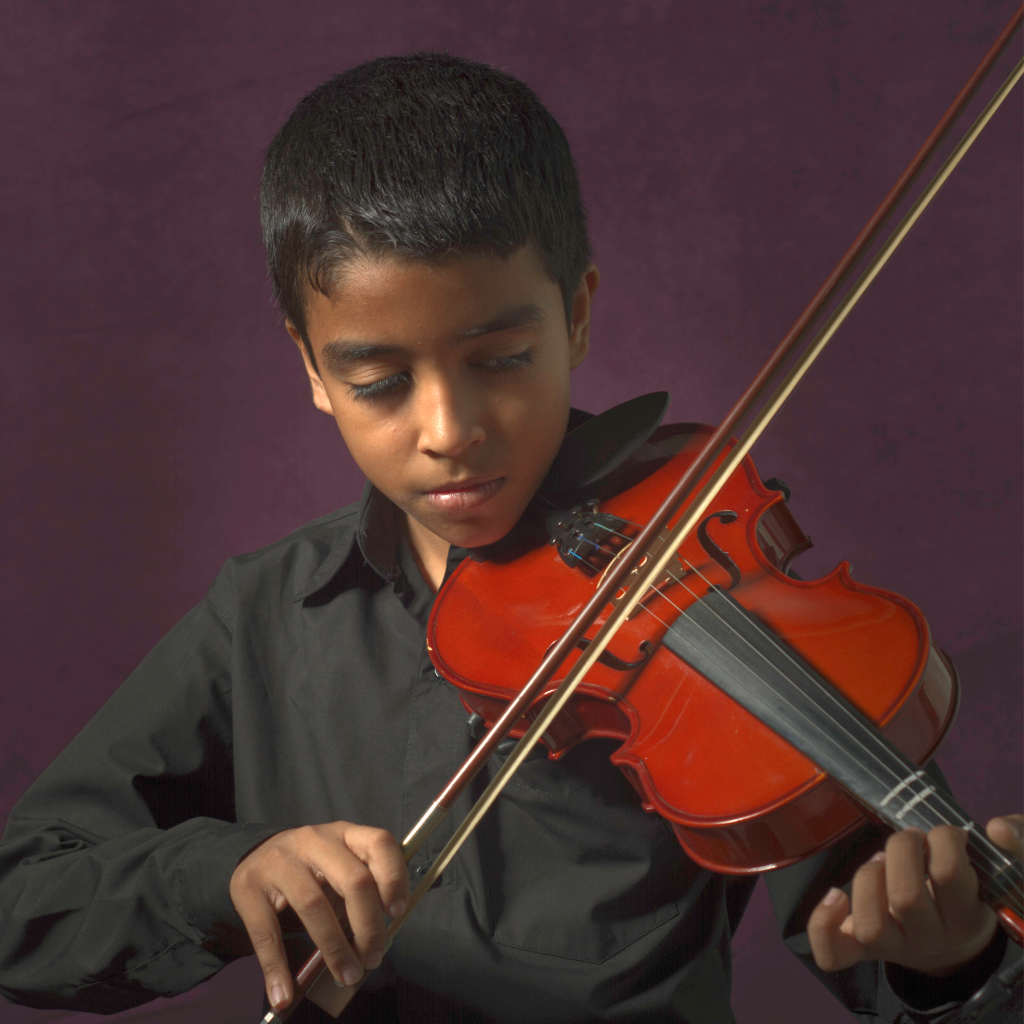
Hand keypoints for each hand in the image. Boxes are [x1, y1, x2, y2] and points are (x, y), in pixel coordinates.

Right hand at [229, 822, 408, 1013]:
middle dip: (368, 926)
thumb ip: (361, 889)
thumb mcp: (338, 864)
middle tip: (373, 958)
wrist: (254, 856)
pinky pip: (266, 932)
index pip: (379, 843)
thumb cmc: (309, 868)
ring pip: (314, 904)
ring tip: (346, 975)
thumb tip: (378, 941)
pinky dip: (277, 967)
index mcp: (344, 833)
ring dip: (334, 948)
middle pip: (353, 879)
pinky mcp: (249, 886)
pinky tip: (285, 993)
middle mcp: (315, 840)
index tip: (397, 913)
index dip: (394, 877)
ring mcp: (280, 860)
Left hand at [808, 814, 1022, 976]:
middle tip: (908, 838)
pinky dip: (824, 924)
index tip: (945, 832)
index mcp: (966, 916)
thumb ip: (1016, 842)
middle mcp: (930, 938)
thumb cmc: (967, 891)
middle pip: (905, 896)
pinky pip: (835, 953)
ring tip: (880, 861)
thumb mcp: (997, 868)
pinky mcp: (863, 950)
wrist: (953, 945)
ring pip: (871, 923)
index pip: (949, 876)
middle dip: (901, 849)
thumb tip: (998, 828)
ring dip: (869, 878)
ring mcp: (894, 948)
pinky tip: (834, 895)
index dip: (941, 841)